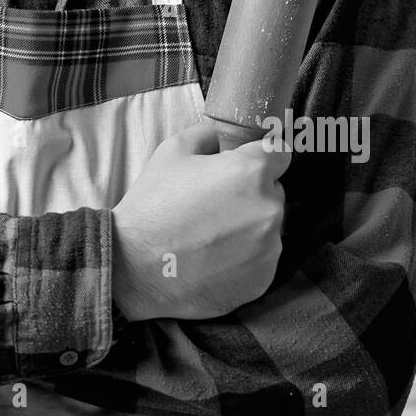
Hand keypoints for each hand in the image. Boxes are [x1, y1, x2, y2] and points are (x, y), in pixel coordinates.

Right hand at [111, 120, 290, 321]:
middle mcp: (269, 210)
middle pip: (273, 192)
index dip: (262, 156)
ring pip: (268, 228)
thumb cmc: (153, 207)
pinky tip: (213, 259)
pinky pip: (262, 260)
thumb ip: (206, 135)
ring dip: (249, 227)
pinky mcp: (263, 280)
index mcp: (251, 173)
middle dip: (251, 194)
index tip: (246, 165)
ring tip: (210, 237)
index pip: (280, 153)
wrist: (136, 270)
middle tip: (215, 204)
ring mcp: (269, 249)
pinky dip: (245, 258)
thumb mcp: (171, 152)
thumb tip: (220, 136)